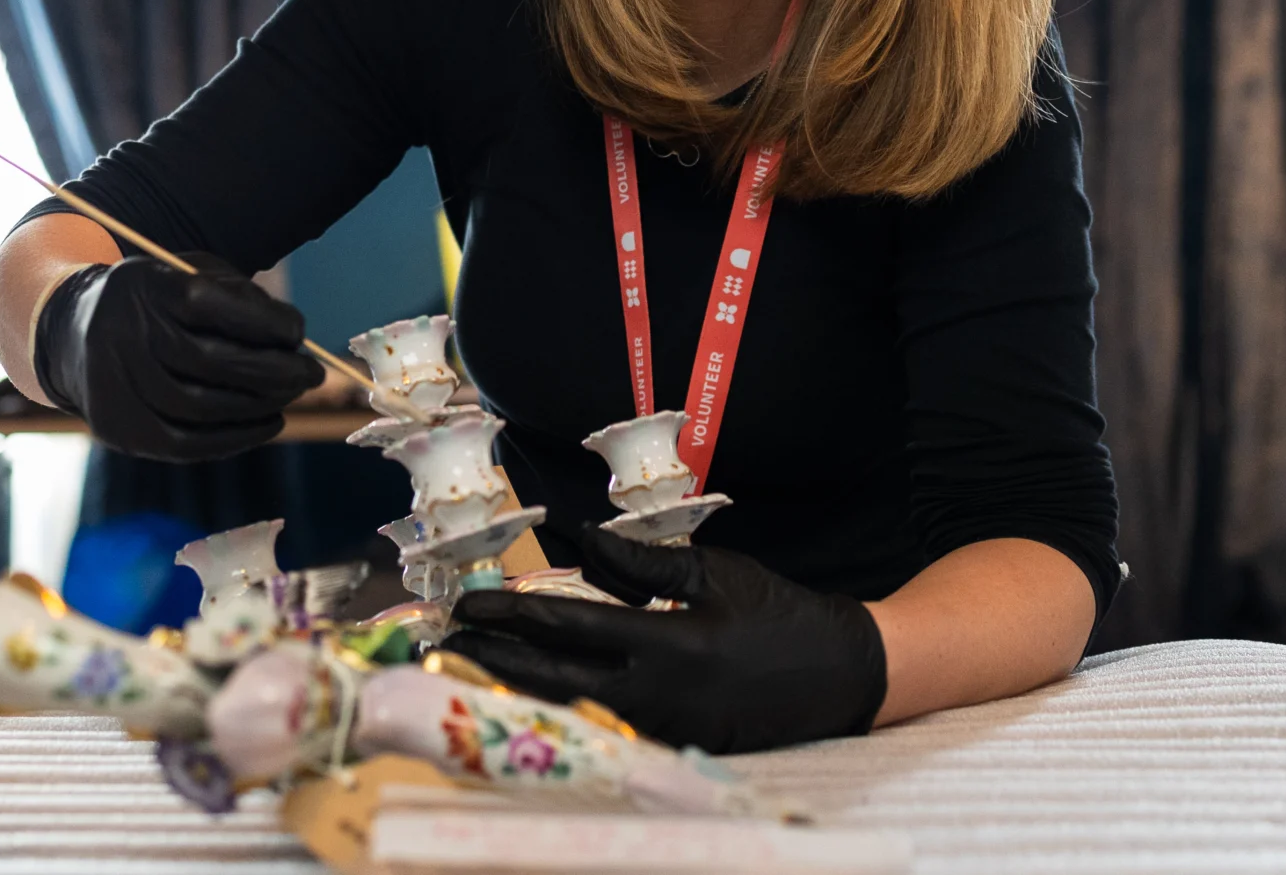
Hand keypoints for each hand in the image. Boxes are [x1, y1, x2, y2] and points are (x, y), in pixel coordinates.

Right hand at [30, 253, 321, 461]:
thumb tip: (292, 334)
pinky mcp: (118, 427)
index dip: (260, 321)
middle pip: (208, 361)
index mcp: (145, 286)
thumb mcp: (188, 274)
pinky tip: (268, 423)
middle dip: (272, 371)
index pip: (206, 303)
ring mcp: (115, 385)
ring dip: (258, 406)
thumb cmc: (157, 301)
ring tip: (291, 396)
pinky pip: (184, 444)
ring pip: (199, 406)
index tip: (297, 332)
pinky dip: (235, 439)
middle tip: (312, 375)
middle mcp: (123, 334)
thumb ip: (238, 295)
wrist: (75, 332)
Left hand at [440, 525, 888, 753]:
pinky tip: (528, 691)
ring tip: (470, 667)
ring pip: (567, 708)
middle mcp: (653, 696)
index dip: (511, 617)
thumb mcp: (713, 573)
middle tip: (445, 643)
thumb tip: (579, 542)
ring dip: (516, 686)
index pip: (567, 630)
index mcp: (665, 647)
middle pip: (551, 680)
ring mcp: (659, 728)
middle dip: (493, 660)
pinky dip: (556, 705)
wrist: (840, 674)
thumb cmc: (778, 614)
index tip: (467, 606)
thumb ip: (640, 562)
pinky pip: (598, 722)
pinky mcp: (669, 743)